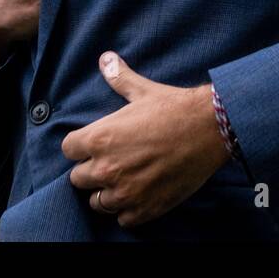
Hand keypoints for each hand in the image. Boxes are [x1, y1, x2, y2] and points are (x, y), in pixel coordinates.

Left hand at [62, 52, 230, 228]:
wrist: (210, 129)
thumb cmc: (174, 108)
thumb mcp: (142, 90)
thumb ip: (118, 78)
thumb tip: (105, 58)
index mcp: (99, 138)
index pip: (68, 150)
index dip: (80, 146)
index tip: (93, 143)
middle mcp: (107, 168)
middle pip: (78, 179)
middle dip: (91, 169)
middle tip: (110, 161)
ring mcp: (125, 192)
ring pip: (97, 202)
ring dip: (106, 192)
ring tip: (122, 181)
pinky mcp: (145, 209)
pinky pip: (123, 219)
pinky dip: (128, 210)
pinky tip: (138, 196)